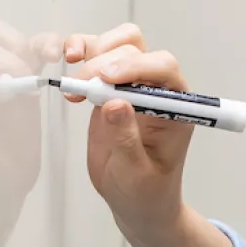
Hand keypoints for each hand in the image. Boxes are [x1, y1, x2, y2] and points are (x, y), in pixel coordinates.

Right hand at [62, 23, 192, 237]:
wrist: (136, 202)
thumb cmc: (146, 191)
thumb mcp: (137, 173)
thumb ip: (127, 139)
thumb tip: (115, 104)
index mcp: (176, 107)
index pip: (164, 68)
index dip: (137, 67)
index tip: (108, 79)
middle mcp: (157, 90)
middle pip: (135, 51)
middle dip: (105, 64)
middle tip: (83, 89)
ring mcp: (132, 86)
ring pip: (118, 44)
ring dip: (93, 52)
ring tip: (74, 82)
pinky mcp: (109, 89)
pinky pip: (97, 57)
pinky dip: (81, 52)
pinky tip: (69, 65)